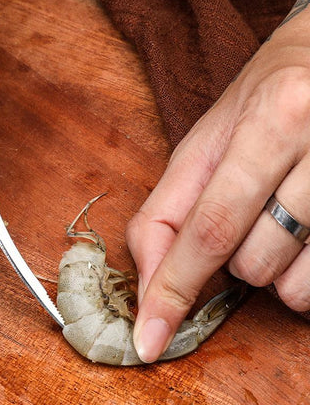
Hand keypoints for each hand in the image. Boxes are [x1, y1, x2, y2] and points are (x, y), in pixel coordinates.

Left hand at [127, 0, 309, 362]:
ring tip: (278, 216)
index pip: (206, 228)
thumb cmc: (262, 103)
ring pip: (292, 284)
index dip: (171, 288)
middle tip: (246, 213)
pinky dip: (302, 272)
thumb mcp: (204, 145)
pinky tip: (306, 231)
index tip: (148, 340)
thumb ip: (167, 211)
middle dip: (232, 261)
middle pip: (248, 262)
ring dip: (269, 266)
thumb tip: (150, 281)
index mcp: (267, 122)